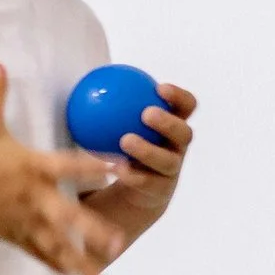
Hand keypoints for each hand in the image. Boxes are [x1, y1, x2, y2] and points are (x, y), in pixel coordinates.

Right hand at [0, 65, 120, 274]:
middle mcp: (32, 197)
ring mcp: (24, 221)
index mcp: (31, 167)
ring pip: (57, 244)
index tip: (122, 168)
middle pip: (66, 215)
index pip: (69, 165)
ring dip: (82, 259)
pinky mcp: (16, 237)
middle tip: (120, 239)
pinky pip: (42, 254)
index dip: (96, 165)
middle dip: (93, 229)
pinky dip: (61, 266)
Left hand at [90, 81, 197, 237]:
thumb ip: (112, 105)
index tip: (159, 87)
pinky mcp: (161, 191)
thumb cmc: (122, 145)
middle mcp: (178, 147)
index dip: (178, 96)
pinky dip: (132, 174)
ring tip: (126, 141)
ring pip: (168, 161)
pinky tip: (115, 167)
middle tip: (146, 114)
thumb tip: (88, 83)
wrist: (133, 186)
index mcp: (174, 124)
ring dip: (148, 150)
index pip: (186, 106)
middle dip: (168, 122)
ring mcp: (172, 170)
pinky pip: (148, 182)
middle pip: (184, 133)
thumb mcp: (120, 123)